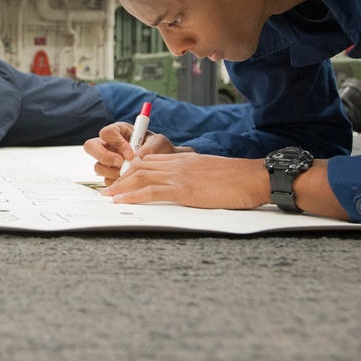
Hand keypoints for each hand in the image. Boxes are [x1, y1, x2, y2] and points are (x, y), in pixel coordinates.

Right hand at [83, 122, 184, 183]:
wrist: (165, 163)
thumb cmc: (160, 148)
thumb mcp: (158, 143)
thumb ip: (148, 147)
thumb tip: (136, 158)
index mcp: (118, 131)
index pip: (107, 133)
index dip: (116, 143)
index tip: (130, 153)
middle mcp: (109, 145)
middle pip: (91, 147)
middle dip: (104, 157)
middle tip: (120, 164)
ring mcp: (108, 161)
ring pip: (98, 166)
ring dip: (112, 172)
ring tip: (129, 173)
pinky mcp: (111, 175)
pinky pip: (106, 180)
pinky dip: (117, 183)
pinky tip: (130, 181)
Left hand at [101, 153, 268, 210]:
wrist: (254, 177)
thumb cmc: (238, 178)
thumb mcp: (210, 171)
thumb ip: (194, 175)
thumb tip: (187, 185)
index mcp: (184, 159)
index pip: (150, 160)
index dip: (132, 169)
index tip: (121, 178)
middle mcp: (177, 163)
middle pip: (140, 167)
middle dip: (121, 178)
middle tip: (107, 189)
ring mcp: (179, 175)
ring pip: (141, 177)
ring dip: (120, 187)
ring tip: (107, 196)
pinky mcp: (184, 189)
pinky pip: (151, 191)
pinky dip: (132, 195)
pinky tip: (120, 201)